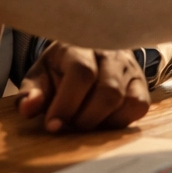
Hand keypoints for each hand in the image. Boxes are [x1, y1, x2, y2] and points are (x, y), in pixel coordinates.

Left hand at [16, 42, 150, 132]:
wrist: (90, 52)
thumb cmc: (61, 68)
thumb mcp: (40, 76)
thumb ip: (30, 93)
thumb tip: (29, 108)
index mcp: (80, 47)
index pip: (82, 73)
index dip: (67, 103)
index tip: (53, 124)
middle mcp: (111, 54)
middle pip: (108, 90)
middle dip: (85, 118)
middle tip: (69, 125)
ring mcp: (130, 68)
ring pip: (125, 100)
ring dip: (101, 121)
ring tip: (84, 122)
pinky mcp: (142, 84)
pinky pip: (138, 106)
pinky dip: (120, 121)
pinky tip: (103, 120)